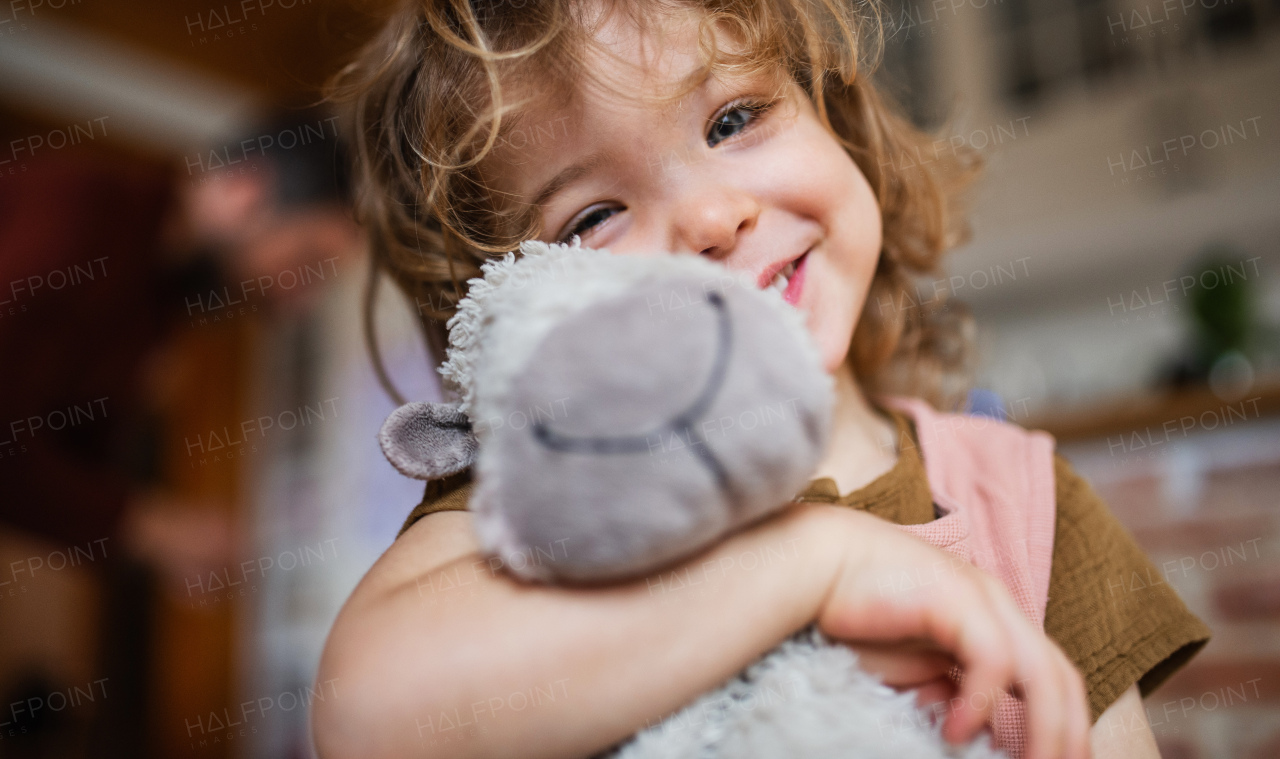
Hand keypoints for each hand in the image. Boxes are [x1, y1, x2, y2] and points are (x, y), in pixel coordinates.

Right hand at [808, 506, 1090, 758]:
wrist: (818, 566)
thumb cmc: (858, 618)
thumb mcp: (914, 671)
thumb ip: (948, 696)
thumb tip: (973, 736)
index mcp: (995, 624)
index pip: (1055, 681)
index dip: (1067, 728)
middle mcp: (1000, 609)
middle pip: (1062, 680)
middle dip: (1066, 737)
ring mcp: (983, 599)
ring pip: (1042, 674)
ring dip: (1043, 730)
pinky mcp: (957, 597)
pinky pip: (992, 658)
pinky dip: (982, 702)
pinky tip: (956, 732)